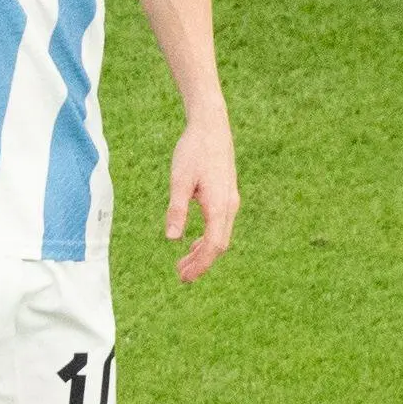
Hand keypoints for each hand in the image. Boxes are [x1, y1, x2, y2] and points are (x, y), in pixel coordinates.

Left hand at [162, 108, 237, 283]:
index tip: (184, 277)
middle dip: (201, 263)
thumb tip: (172, 239)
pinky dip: (207, 238)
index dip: (200, 264)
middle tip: (181, 276)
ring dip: (202, 252)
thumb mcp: (179, 180)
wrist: (210, 126)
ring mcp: (230, 201)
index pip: (213, 245)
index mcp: (219, 205)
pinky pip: (219, 225)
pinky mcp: (226, 195)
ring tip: (183, 264)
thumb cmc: (193, 150)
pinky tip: (192, 242)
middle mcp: (229, 206)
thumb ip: (177, 209)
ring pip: (220, 236)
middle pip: (219, 244)